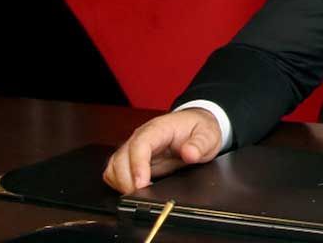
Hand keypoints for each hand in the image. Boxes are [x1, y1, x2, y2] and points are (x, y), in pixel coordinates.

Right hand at [102, 108, 222, 193]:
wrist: (195, 125)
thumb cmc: (199, 129)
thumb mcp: (208, 135)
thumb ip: (200, 144)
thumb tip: (190, 153)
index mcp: (158, 128)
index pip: (140, 144)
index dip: (137, 165)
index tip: (141, 184)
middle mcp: (141, 137)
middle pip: (121, 157)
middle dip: (127, 180)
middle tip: (141, 196)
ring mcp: (134, 148)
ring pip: (114, 165)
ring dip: (121, 182)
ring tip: (138, 195)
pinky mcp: (132, 159)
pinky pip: (115, 171)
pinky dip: (119, 183)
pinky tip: (134, 191)